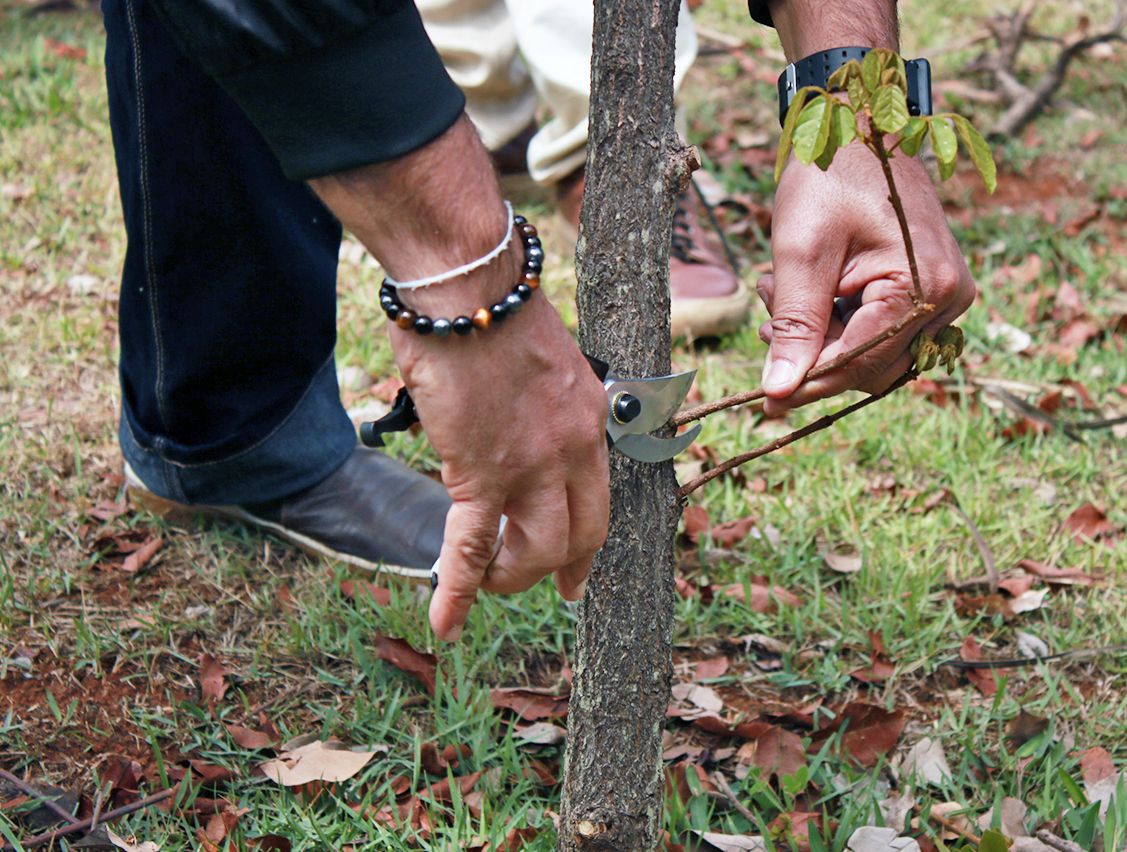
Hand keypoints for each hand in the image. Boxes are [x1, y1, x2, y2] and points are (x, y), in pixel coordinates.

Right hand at [390, 291, 609, 641]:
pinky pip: (473, 545)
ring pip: (538, 549)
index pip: (600, 493)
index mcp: (591, 414)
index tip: (579, 563)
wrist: (468, 285)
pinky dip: (459, 589)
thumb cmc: (489, 305)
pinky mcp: (483, 472)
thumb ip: (540, 395)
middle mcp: (575, 446)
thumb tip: (514, 413)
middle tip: (551, 587)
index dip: (589, 536)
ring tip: (488, 583)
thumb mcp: (542, 356)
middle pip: (583, 532)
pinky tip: (444, 621)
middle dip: (564, 567)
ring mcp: (533, 463)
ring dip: (513, 577)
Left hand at [758, 140, 974, 414]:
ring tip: (777, 293)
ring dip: (821, 338)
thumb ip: (795, 325)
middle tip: (765, 321)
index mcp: (926, 286)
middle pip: (872, 365)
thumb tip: (781, 392)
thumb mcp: (802, 252)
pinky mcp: (928, 289)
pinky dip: (837, 323)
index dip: (811, 381)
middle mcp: (948, 298)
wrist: (857, 125)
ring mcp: (944, 295)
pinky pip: (880, 330)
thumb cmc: (829, 176)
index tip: (765, 400)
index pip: (862, 362)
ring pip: (874, 353)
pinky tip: (803, 292)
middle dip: (814, 354)